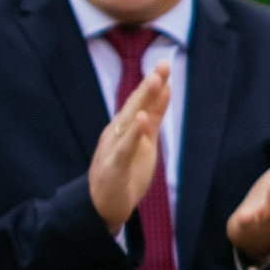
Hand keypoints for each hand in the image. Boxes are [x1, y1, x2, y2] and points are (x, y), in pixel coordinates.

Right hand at [90, 64, 170, 231]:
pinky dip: (132, 134)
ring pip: (128, 121)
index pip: (141, 102)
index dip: (153, 84)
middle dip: (148, 86)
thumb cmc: (126, 172)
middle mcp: (117, 132)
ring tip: (154, 82)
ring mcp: (113, 148)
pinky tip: (139, 120)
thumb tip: (166, 88)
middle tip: (162, 67)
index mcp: (126, 126)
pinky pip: (123, 148)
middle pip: (134, 105)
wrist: (104, 205)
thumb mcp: (146, 141)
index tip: (165, 63)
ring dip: (141, 101)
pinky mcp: (113, 167)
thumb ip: (154, 115)